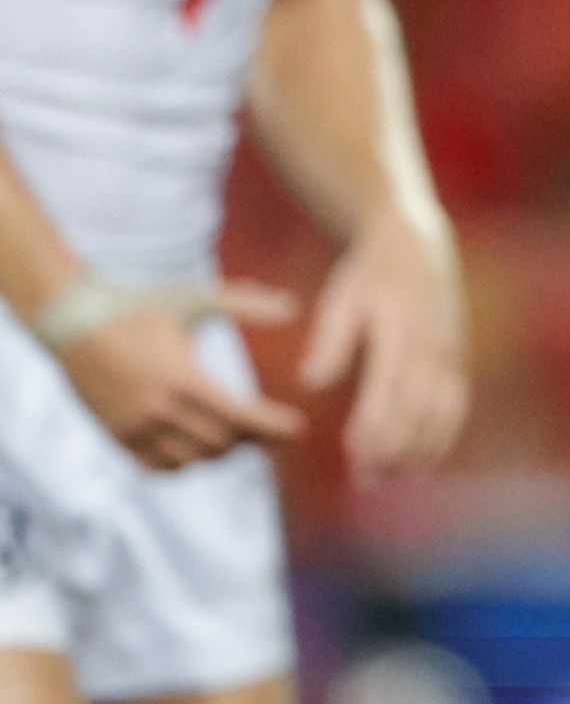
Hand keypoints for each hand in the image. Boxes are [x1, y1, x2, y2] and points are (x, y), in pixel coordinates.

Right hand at [52, 281, 305, 472]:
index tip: (299, 430)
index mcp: (183, 379)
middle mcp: (158, 411)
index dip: (273, 428)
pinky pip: (157, 468)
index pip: (240, 417)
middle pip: (221, 443)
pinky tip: (199, 447)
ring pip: (192, 461)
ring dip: (220, 453)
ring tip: (239, 438)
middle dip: (252, 439)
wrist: (74, 319)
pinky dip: (184, 464)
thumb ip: (246, 303)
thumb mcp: (195, 298)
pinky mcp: (116, 436)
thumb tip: (293, 307)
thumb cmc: (140, 305)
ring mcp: (134, 428)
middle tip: (272, 430)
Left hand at [301, 217, 467, 480]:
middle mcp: (432, 345)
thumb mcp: (341, 299)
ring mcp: (450, 351)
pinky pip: (457, 401)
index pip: (388, 392)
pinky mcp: (458, 355)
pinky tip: (428, 457)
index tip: (356, 459)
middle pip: (416, 409)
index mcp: (400, 331)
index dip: (375, 429)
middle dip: (395, 448)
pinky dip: (445, 432)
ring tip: (397, 477)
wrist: (415, 242)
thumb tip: (312, 383)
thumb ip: (330, 340)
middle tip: (369, 482)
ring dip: (422, 447)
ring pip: (441, 410)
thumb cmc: (368, 276)